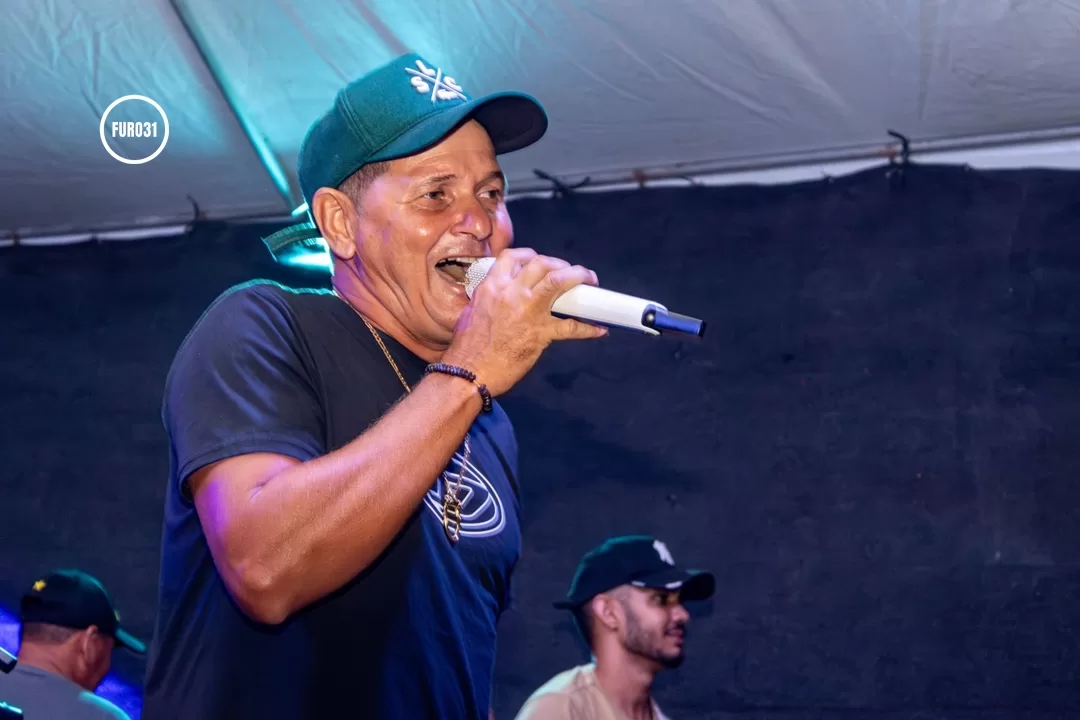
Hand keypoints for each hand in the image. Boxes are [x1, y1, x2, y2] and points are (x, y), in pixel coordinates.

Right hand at [441, 248, 605, 395]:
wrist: (469, 373)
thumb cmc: (466, 349)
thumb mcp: (472, 313)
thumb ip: (488, 300)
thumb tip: (499, 299)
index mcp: (491, 286)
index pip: (513, 257)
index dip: (531, 255)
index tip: (542, 262)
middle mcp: (511, 292)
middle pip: (541, 263)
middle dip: (560, 264)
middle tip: (570, 273)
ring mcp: (528, 311)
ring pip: (558, 281)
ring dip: (579, 277)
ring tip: (591, 281)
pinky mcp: (540, 333)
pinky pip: (570, 327)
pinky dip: (588, 328)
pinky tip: (599, 329)